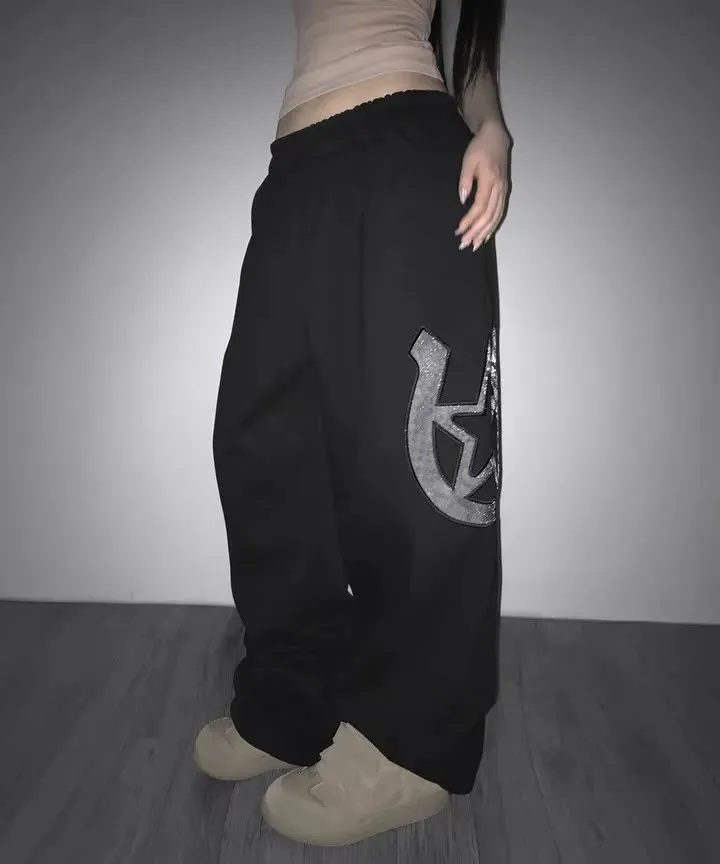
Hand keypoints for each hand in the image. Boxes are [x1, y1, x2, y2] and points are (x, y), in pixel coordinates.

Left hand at [455, 118, 509, 250]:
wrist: (496, 139)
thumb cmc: (480, 149)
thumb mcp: (468, 161)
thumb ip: (465, 181)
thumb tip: (463, 200)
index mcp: (490, 180)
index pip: (480, 206)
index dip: (470, 220)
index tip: (459, 230)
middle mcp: (499, 188)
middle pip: (488, 215)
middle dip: (476, 232)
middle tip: (464, 244)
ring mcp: (504, 192)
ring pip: (496, 217)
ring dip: (485, 233)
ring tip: (474, 245)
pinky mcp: (504, 193)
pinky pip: (500, 213)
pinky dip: (493, 227)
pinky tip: (485, 236)